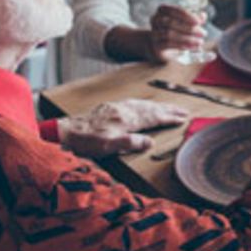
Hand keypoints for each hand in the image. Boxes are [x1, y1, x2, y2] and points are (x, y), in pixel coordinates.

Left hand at [57, 98, 189, 156]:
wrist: (67, 132)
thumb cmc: (86, 141)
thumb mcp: (109, 146)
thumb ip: (131, 143)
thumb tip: (149, 142)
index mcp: (126, 120)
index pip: (153, 117)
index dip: (169, 118)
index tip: (182, 118)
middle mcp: (124, 110)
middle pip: (151, 108)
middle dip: (169, 109)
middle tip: (183, 110)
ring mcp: (117, 108)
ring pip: (143, 104)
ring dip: (159, 106)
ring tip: (170, 107)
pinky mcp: (111, 108)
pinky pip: (135, 103)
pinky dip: (146, 104)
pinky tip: (146, 105)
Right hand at [148, 4, 206, 61]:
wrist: (162, 45)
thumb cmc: (176, 29)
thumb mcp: (186, 22)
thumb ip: (195, 18)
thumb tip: (203, 15)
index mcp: (163, 10)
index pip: (173, 10)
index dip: (186, 15)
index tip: (199, 22)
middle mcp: (156, 20)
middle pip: (171, 23)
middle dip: (189, 28)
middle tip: (203, 33)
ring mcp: (154, 32)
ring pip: (169, 34)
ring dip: (187, 38)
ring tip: (199, 42)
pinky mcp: (156, 45)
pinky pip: (168, 44)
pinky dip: (181, 45)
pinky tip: (192, 47)